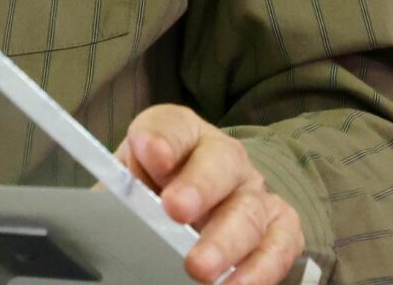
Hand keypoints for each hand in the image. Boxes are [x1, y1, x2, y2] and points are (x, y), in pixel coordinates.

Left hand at [116, 105, 307, 283]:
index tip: (152, 154)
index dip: (164, 138)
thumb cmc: (151, 195)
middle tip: (175, 210)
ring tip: (200, 267)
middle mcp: (225, 158)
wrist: (183, 218)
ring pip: (250, 209)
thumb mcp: (128, 185)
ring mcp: (254, 192)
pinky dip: (262, 266)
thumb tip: (112, 212)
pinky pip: (280, 243)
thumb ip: (123, 188)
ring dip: (226, 241)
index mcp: (182, 135)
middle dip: (200, 186)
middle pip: (221, 163)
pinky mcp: (278, 226)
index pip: (173, 126)